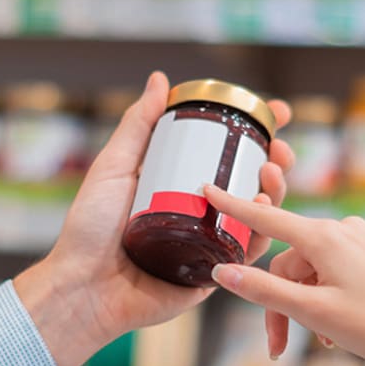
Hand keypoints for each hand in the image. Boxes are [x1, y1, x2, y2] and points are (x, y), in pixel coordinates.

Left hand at [15, 72, 293, 365]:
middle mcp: (200, 208)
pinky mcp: (214, 270)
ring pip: (259, 213)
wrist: (83, 286)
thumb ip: (138, 125)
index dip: (258, 129)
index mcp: (180, 179)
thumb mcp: (113, 167)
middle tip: (281, 149)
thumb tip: (161, 80)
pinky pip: (249, 251)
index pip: (227, 149)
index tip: (278, 111)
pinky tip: (265, 211)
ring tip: (272, 175)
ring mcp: (210, 239)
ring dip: (277, 190)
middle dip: (277, 159)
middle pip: (252, 179)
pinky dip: (265, 231)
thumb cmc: (88, 228)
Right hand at [203, 186, 364, 365]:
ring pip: (327, 266)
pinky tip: (357, 318)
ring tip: (327, 339)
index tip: (208, 189)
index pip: (268, 219)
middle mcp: (350, 229)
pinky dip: (345, 290)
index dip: (234, 207)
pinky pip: (357, 266)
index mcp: (326, 239)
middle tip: (280, 346)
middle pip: (297, 260)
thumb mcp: (314, 312)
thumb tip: (222, 272)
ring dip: (316, 299)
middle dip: (284, 300)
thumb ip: (265, 290)